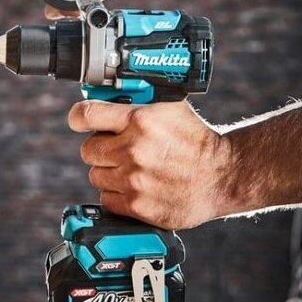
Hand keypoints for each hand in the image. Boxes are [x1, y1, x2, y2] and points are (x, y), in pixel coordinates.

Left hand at [68, 100, 231, 229]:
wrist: (223, 175)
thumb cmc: (196, 140)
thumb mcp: (171, 107)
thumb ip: (139, 102)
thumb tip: (108, 95)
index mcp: (140, 120)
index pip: (87, 115)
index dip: (78, 118)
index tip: (79, 121)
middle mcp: (133, 150)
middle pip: (88, 150)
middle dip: (100, 148)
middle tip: (117, 149)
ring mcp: (134, 180)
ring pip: (96, 176)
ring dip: (109, 173)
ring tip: (132, 170)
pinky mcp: (138, 206)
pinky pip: (107, 200)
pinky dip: (117, 195)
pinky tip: (136, 187)